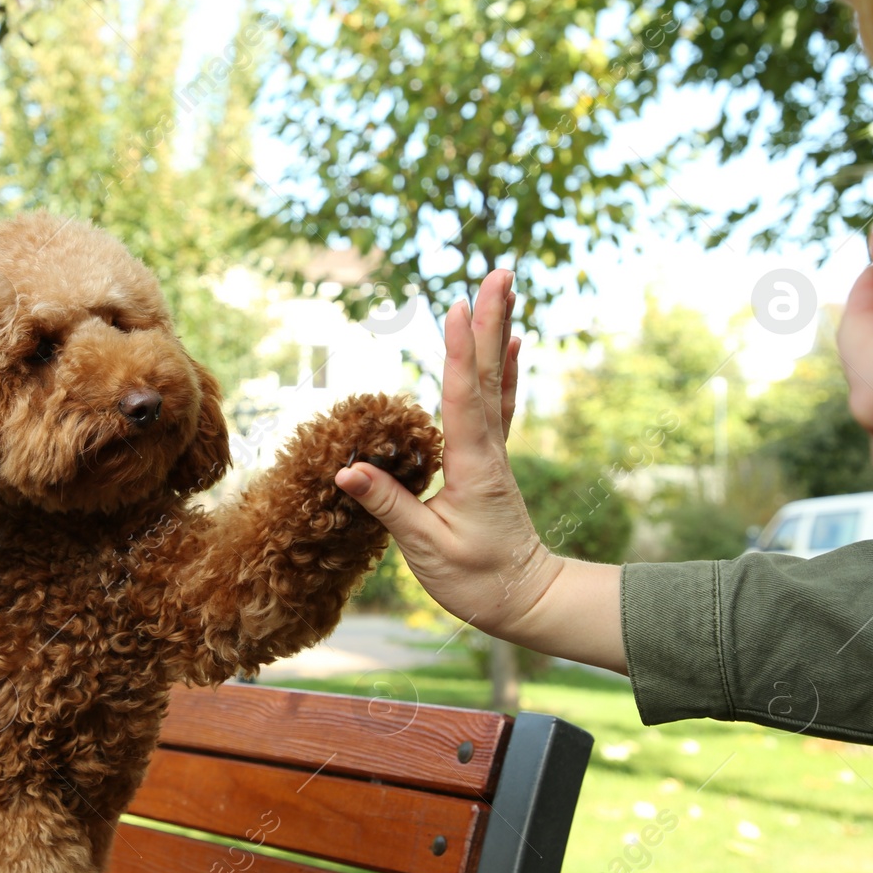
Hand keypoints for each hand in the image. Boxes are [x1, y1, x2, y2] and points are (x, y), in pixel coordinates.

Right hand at [333, 271, 626, 670]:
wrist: (526, 600)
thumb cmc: (477, 581)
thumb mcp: (426, 550)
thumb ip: (389, 506)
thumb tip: (346, 471)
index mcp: (473, 466)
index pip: (463, 399)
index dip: (458, 353)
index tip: (457, 307)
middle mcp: (490, 450)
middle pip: (489, 375)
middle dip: (492, 321)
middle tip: (501, 272)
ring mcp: (495, 452)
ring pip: (498, 381)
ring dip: (500, 333)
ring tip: (506, 290)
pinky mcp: (493, 460)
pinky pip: (502, 403)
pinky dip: (506, 369)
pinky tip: (515, 344)